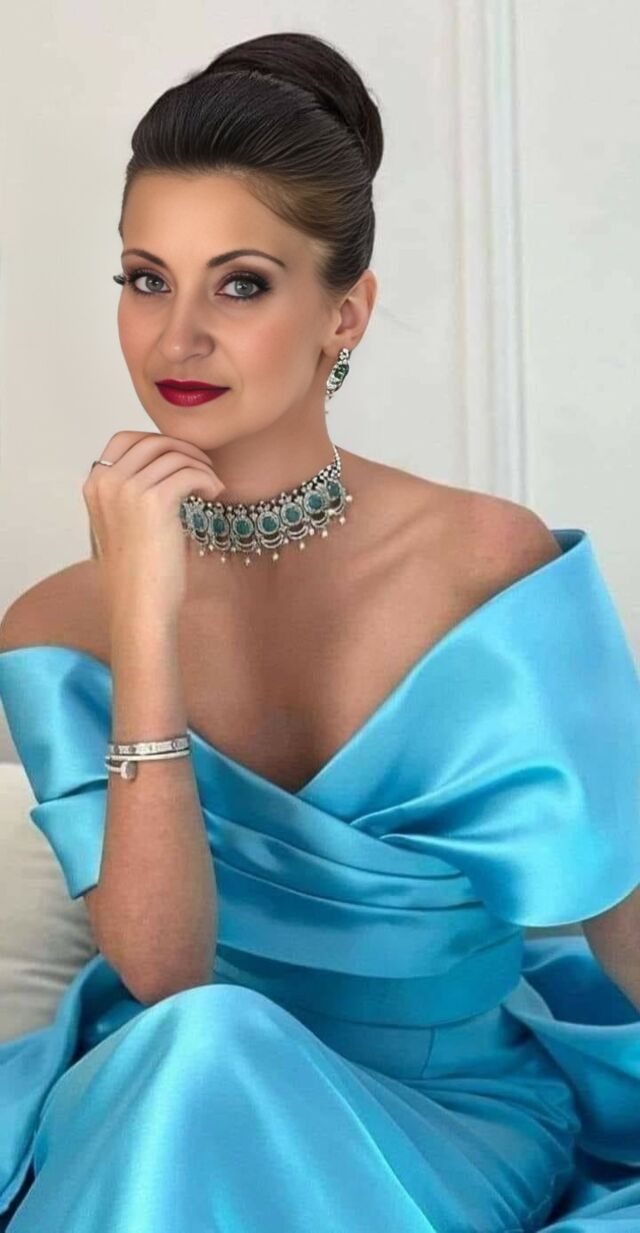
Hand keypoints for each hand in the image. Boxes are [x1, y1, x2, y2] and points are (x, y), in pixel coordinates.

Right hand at [83, 431, 225, 623]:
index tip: (181, 458)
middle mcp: (107, 481)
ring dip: (200, 466)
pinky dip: (208, 479)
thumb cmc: (135, 574)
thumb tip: (164, 466)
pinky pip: (190, 473)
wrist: (138, 607)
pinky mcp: (155, 501)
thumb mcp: (122, 524)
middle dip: (183, 449)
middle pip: (153, 442)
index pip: (127, 439)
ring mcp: (128, 489)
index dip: (159, 443)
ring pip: (175, 456)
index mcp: (95, 485)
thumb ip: (131, 492)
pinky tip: (215, 494)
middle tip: (204, 468)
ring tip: (212, 486)